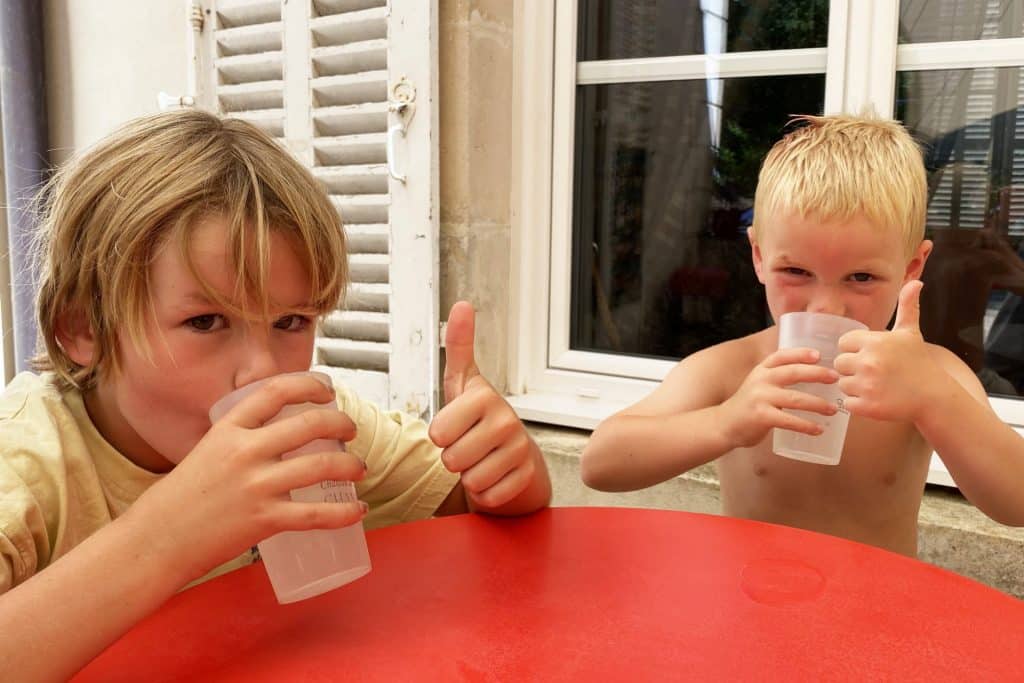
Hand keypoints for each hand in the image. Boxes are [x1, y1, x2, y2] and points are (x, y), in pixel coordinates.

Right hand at [135, 374, 367, 579]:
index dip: (309, 384)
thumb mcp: (205, 452)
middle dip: (341, 423)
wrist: (155, 541)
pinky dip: (345, 512)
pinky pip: (317, 514)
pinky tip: (357, 510)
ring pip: (323, 465)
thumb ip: (237, 440)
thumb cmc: (179, 500)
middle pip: (310, 423)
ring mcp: (256, 486)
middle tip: (351, 430)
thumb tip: (272, 434)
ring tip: (359, 468)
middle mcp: (245, 451)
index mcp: (228, 429)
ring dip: (351, 464)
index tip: (327, 390)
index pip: (275, 390)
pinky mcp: (264, 520)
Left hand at [428, 301, 539, 509]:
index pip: (438, 433)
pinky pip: (488, 496)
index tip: (454, 426)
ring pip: (470, 480)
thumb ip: (458, 345)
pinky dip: (486, 493)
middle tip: (468, 446)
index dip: (439, 436)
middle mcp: (506, 421)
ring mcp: (519, 450)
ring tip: (480, 459)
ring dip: (469, 476)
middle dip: (453, 459)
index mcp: (484, 397)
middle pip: (451, 459)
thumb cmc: (479, 417)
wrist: (515, 453)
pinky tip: (494, 476)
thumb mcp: (463, 382)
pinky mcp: (527, 477)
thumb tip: (462, 304)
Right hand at [718, 346, 839, 447]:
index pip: (782, 355)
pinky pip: (789, 420)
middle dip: (817, 374)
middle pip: (793, 373)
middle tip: (835, 378)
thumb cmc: (747, 405)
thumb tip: (812, 375)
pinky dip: (806, 426)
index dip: (801, 353)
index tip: (819, 355)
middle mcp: (761, 380)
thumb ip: (777, 378)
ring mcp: (761, 398)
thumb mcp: (758, 384)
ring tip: (833, 410)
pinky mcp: (762, 417)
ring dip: (818, 404)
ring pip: (796, 398)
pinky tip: (818, 430)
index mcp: (761, 370)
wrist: (724, 424)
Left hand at [834, 280, 938, 422]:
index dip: (854, 350)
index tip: (870, 356)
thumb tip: (916, 282)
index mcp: (875, 342)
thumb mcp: (910, 334)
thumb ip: (907, 307)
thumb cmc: (919, 363)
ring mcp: (867, 385)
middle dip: (852, 369)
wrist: (935, 397)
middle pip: (839, 364)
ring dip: (854, 387)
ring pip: (842, 384)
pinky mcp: (867, 406)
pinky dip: (858, 404)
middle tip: (873, 373)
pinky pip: (848, 403)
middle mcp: (869, 361)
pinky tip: (877, 399)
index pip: (843, 343)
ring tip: (876, 386)